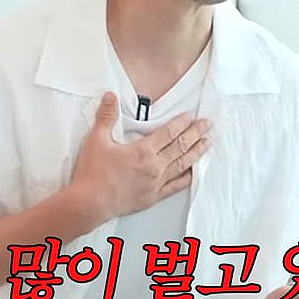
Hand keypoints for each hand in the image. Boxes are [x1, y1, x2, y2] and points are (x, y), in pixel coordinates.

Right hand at [68, 91, 211, 222]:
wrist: (90, 202)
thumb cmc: (93, 173)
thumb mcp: (96, 140)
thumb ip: (106, 116)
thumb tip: (111, 96)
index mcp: (143, 151)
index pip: (168, 133)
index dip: (181, 123)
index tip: (191, 116)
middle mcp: (154, 166)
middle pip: (180, 146)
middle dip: (195, 133)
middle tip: (207, 125)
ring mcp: (156, 183)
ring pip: (182, 164)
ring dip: (196, 152)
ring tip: (207, 143)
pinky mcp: (154, 196)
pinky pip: (176, 186)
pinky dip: (187, 177)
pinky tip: (194, 172)